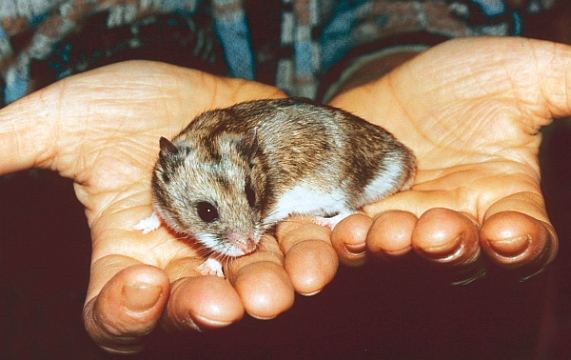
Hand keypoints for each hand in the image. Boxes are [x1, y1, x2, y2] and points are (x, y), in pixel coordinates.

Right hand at [0, 62, 336, 353]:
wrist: (196, 89)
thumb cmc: (127, 107)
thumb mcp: (68, 122)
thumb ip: (15, 145)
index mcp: (131, 255)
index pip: (117, 310)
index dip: (123, 312)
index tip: (136, 286)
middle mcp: (189, 262)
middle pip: (199, 305)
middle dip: (214, 306)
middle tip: (231, 304)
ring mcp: (244, 242)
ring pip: (261, 279)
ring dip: (275, 283)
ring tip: (288, 283)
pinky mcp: (288, 215)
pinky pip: (308, 239)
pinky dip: (322, 243)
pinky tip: (336, 236)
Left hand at [319, 37, 563, 280]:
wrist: (400, 80)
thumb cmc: (468, 82)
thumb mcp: (525, 77)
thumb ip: (568, 91)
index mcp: (504, 199)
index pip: (524, 238)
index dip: (520, 243)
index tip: (509, 233)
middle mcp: (455, 220)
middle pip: (456, 255)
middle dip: (446, 247)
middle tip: (435, 232)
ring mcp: (403, 220)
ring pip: (400, 253)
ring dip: (391, 247)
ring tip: (382, 231)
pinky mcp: (358, 212)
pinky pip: (352, 237)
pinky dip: (347, 238)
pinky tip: (341, 227)